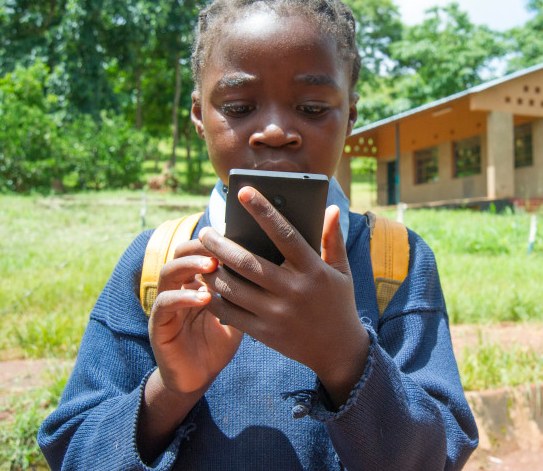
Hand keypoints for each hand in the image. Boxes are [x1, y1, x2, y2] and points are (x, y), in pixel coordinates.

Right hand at [139, 240, 244, 460]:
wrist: (198, 377)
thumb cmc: (221, 341)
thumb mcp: (239, 312)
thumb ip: (248, 290)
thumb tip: (277, 265)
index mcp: (197, 280)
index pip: (200, 248)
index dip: (214, 239)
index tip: (235, 233)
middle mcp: (178, 286)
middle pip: (180, 253)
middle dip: (199, 246)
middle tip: (220, 244)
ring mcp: (165, 304)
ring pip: (168, 273)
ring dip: (190, 266)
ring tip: (211, 265)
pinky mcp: (158, 326)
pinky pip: (164, 305)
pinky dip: (183, 298)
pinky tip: (204, 297)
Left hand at [198, 187, 369, 404]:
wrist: (339, 351)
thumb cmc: (339, 303)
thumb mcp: (341, 271)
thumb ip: (333, 239)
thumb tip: (332, 208)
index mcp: (313, 270)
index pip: (284, 233)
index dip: (263, 210)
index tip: (243, 192)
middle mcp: (293, 290)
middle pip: (248, 262)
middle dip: (221, 244)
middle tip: (206, 232)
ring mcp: (277, 313)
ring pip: (234, 287)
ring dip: (212, 271)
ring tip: (201, 259)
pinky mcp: (265, 332)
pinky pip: (231, 314)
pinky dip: (214, 299)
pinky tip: (205, 287)